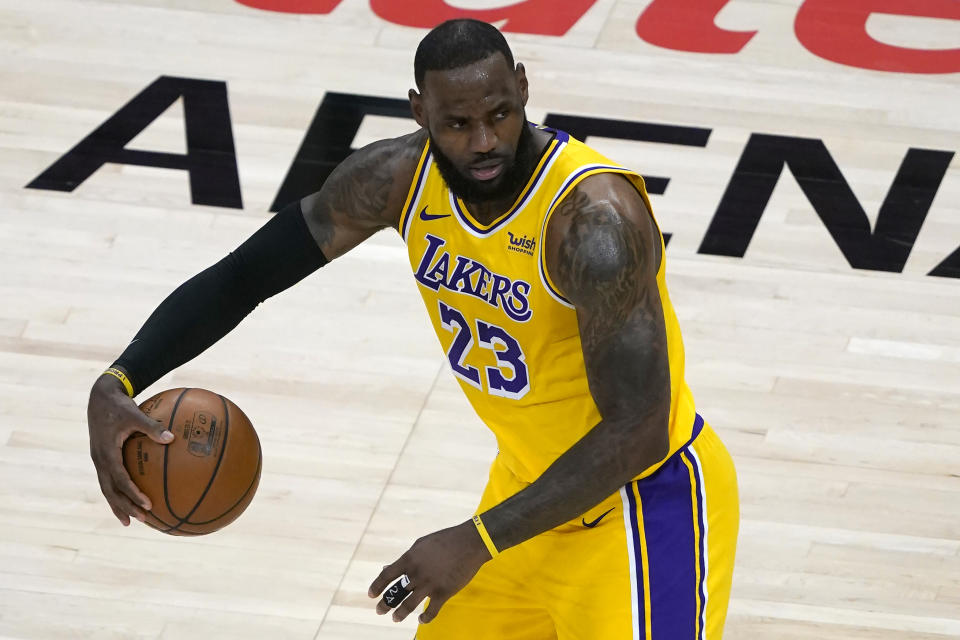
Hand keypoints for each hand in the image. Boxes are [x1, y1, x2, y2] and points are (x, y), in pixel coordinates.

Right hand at [87, 373, 173, 524]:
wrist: (100, 396)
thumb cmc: (119, 405)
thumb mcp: (135, 414)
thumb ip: (152, 426)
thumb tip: (172, 438)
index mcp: (106, 453)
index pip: (120, 479)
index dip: (132, 493)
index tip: (148, 504)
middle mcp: (100, 460)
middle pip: (110, 491)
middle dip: (125, 506)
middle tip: (142, 519)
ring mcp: (99, 460)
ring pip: (107, 488)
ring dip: (119, 504)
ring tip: (131, 520)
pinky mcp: (102, 457)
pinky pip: (109, 479)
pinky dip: (118, 491)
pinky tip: (131, 497)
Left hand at [368, 520, 490, 623]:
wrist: (470, 543)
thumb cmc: (445, 541)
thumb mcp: (421, 545)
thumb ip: (406, 558)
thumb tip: (388, 568)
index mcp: (409, 559)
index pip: (386, 575)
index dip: (377, 586)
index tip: (371, 595)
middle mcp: (416, 573)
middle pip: (395, 593)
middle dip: (385, 604)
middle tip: (379, 611)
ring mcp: (429, 584)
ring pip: (408, 605)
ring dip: (399, 613)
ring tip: (395, 618)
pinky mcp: (444, 592)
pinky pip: (431, 611)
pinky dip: (425, 618)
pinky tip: (421, 619)